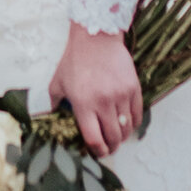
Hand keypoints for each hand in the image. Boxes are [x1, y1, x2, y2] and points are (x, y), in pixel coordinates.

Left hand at [52, 22, 142, 159]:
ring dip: (123, 136)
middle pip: (113, 136)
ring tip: (119, 137)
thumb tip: (53, 116)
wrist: (96, 37)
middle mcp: (103, 102)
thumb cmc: (75, 60)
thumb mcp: (57, 82)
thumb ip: (54, 102)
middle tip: (110, 148)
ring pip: (126, 127)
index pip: (94, 138)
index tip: (99, 153)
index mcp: (83, 104)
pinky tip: (129, 124)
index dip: (98, 151)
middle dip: (112, 147)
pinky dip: (134, 123)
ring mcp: (120, 95)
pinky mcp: (133, 88)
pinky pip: (138, 114)